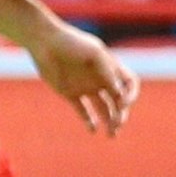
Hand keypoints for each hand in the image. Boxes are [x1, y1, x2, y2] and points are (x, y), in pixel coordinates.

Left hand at [32, 22, 138, 137]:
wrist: (45, 42)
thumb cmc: (72, 44)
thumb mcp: (94, 54)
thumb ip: (107, 73)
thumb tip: (119, 93)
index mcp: (111, 68)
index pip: (130, 84)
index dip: (131, 95)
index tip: (122, 103)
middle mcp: (101, 79)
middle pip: (118, 101)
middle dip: (121, 115)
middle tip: (117, 126)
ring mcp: (86, 86)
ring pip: (103, 108)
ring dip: (109, 121)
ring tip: (111, 134)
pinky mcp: (70, 93)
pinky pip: (83, 110)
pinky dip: (89, 121)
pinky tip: (92, 129)